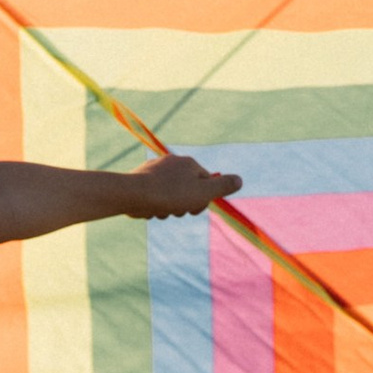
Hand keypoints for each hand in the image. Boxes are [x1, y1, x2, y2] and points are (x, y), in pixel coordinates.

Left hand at [124, 150, 241, 217]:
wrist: (133, 194)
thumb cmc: (170, 194)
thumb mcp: (203, 193)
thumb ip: (222, 186)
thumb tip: (239, 180)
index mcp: (190, 163)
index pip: (206, 182)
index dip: (203, 199)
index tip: (193, 207)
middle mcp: (173, 162)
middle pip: (188, 189)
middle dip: (184, 204)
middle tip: (176, 210)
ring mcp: (156, 169)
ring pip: (171, 195)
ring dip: (169, 208)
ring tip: (161, 210)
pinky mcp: (142, 179)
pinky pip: (156, 196)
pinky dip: (155, 205)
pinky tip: (150, 209)